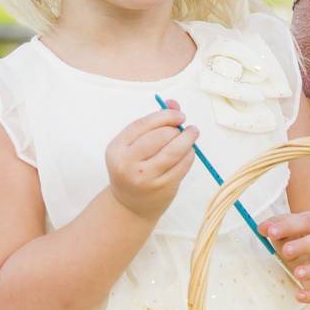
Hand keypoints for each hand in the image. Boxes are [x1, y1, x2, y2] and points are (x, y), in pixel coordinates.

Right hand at [104, 102, 197, 222]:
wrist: (129, 205)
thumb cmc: (134, 168)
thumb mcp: (134, 146)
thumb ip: (153, 123)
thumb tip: (173, 104)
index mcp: (117, 148)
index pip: (143, 124)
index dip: (165, 116)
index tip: (179, 115)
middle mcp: (127, 163)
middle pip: (160, 137)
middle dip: (177, 129)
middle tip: (185, 128)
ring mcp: (145, 177)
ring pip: (174, 151)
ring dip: (188, 139)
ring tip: (192, 134)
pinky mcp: (162, 187)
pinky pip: (182, 165)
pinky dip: (190, 154)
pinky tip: (189, 152)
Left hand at [262, 211, 309, 302]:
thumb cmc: (305, 239)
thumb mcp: (292, 230)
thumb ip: (277, 226)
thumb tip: (262, 228)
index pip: (306, 221)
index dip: (289, 226)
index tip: (271, 232)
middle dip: (305, 245)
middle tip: (286, 251)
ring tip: (297, 273)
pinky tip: (299, 295)